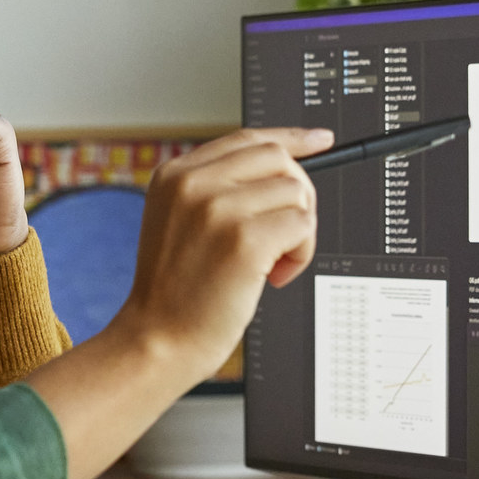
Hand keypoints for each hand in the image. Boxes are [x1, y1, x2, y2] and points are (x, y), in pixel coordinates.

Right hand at [21, 128, 326, 478]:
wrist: (157, 340)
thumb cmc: (176, 292)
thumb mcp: (180, 223)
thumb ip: (218, 191)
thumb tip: (284, 172)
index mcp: (175, 174)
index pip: (248, 138)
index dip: (292, 139)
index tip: (321, 141)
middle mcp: (193, 183)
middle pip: (279, 160)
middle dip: (298, 196)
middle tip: (286, 237)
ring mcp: (217, 208)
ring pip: (296, 193)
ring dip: (299, 233)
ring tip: (272, 265)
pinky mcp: (243, 240)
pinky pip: (302, 225)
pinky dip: (301, 254)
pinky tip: (275, 276)